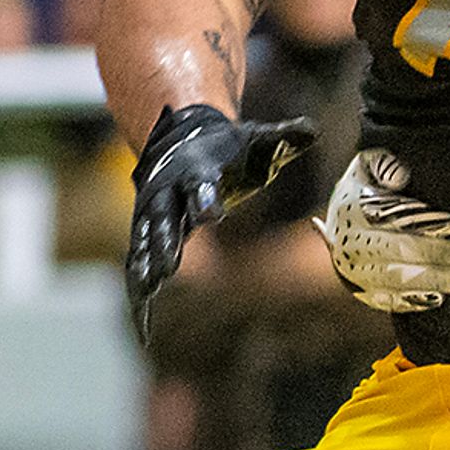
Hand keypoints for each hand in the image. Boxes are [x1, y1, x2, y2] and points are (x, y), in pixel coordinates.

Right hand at [126, 103, 312, 330]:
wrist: (179, 138)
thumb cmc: (228, 146)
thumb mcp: (257, 140)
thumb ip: (283, 138)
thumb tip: (310, 130)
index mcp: (198, 171)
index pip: (202, 185)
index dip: (206, 198)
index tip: (211, 216)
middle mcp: (168, 192)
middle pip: (164, 219)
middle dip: (164, 243)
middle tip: (166, 270)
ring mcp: (152, 213)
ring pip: (144, 243)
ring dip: (144, 269)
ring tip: (144, 297)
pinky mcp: (146, 231)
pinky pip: (139, 261)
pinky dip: (139, 287)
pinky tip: (140, 319)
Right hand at [320, 147, 449, 312]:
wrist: (338, 226)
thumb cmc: (362, 193)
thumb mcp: (366, 166)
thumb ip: (383, 162)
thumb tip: (400, 177)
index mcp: (352, 216)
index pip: (398, 230)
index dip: (434, 235)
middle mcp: (349, 248)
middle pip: (402, 260)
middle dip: (441, 260)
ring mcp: (355, 275)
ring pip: (398, 286)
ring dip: (435, 283)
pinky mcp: (364, 294)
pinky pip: (392, 303)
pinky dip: (418, 301)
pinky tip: (440, 295)